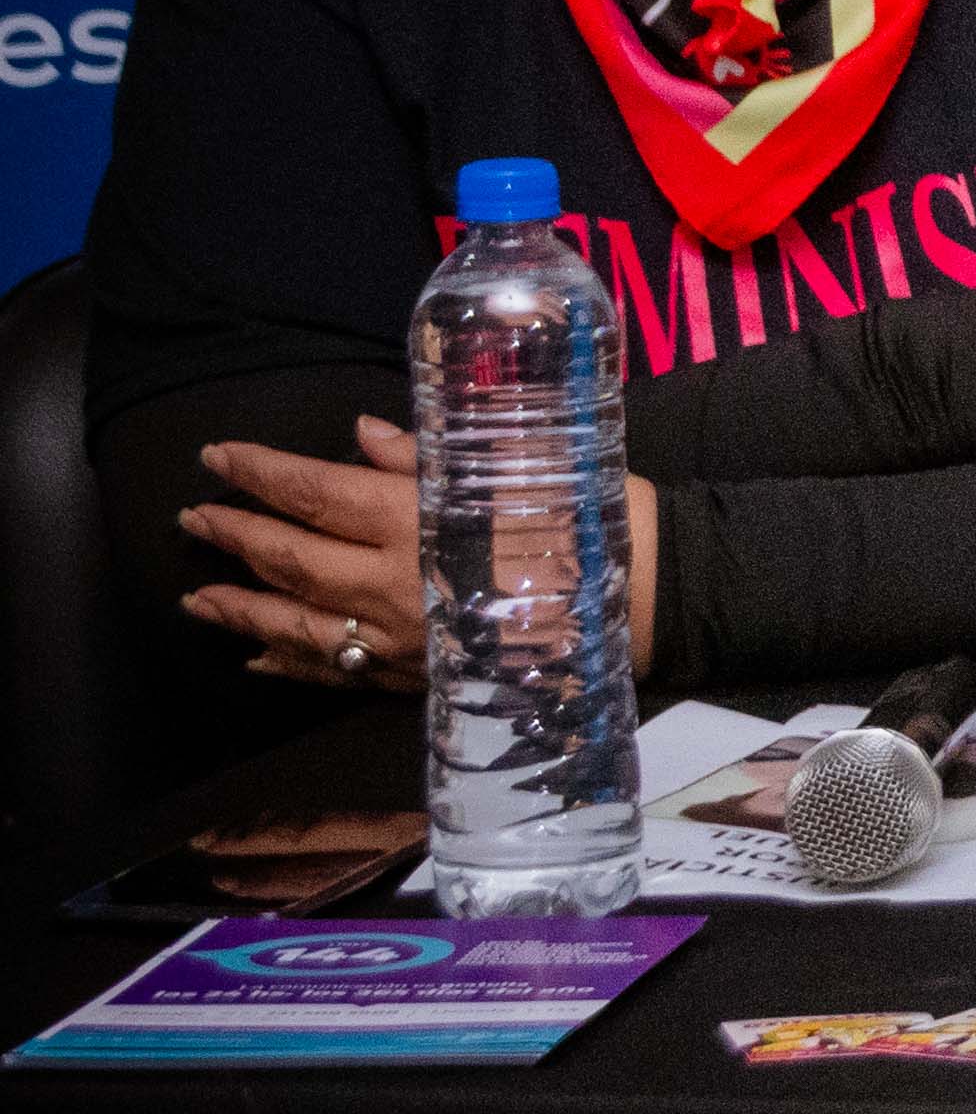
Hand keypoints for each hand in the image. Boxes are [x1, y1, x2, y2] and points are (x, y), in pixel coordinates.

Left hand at [184, 419, 664, 688]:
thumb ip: (425, 455)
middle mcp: (394, 583)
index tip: (215, 457)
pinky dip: (293, 665)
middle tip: (190, 521)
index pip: (312, 493)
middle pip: (291, 560)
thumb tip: (355, 438)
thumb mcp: (515, 462)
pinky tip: (262, 660)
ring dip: (242, 611)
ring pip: (300, 625)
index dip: (258, 473)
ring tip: (198, 601)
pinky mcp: (425, 675)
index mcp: (414, 520)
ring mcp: (406, 638)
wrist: (648, 599)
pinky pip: (342, 673)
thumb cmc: (587, 514)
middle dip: (235, 539)